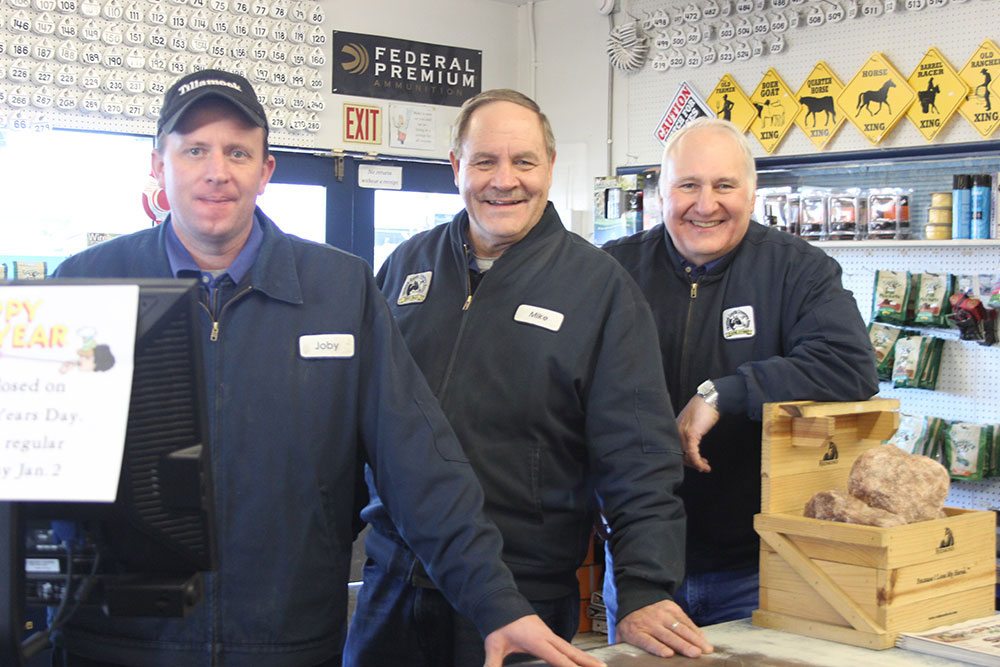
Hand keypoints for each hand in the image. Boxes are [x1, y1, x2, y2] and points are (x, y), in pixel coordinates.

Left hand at [484, 615, 605, 666]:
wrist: (499, 601)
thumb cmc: (499, 623)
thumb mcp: (494, 645)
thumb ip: (492, 662)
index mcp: (537, 641)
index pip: (558, 658)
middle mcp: (547, 636)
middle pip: (572, 652)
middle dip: (588, 662)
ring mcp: (548, 634)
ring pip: (571, 648)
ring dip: (585, 657)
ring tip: (599, 666)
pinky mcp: (547, 633)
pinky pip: (566, 645)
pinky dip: (576, 653)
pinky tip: (580, 660)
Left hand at [616, 599, 712, 658]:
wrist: (635, 596)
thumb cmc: (631, 623)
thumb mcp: (622, 635)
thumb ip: (622, 647)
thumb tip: (617, 658)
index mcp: (636, 631)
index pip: (647, 640)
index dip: (658, 647)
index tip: (668, 654)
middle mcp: (650, 622)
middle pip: (668, 635)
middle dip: (682, 645)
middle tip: (695, 654)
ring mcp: (662, 613)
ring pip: (680, 627)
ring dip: (694, 639)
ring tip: (705, 649)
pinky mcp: (672, 607)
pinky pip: (685, 619)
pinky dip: (695, 630)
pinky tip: (703, 639)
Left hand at [675, 395, 719, 472]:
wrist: (710, 399)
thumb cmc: (704, 409)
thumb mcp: (694, 423)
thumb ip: (690, 433)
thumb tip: (692, 448)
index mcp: (675, 429)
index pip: (676, 448)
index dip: (685, 458)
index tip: (694, 463)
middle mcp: (676, 431)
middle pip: (679, 454)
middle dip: (691, 463)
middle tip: (700, 467)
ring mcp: (682, 433)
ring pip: (685, 455)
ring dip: (696, 464)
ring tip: (704, 468)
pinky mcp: (691, 434)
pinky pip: (692, 452)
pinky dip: (698, 461)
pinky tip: (704, 465)